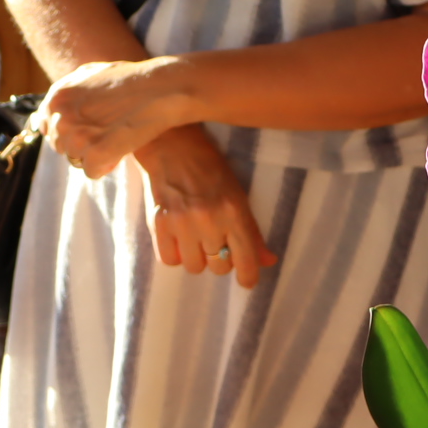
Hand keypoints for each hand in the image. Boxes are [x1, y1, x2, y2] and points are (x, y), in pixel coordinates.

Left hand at [40, 59, 194, 177]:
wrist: (159, 88)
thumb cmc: (129, 79)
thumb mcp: (88, 75)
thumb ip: (64, 95)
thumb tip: (41, 120)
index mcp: (56, 97)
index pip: (46, 127)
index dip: (69, 131)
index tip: (87, 128)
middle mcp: (61, 117)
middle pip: (61, 147)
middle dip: (82, 144)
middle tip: (108, 131)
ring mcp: (77, 137)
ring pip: (76, 161)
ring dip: (95, 155)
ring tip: (116, 137)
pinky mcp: (95, 155)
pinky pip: (92, 172)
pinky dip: (107, 165)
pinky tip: (120, 150)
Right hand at [132, 125, 275, 287]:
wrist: (173, 146)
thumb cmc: (211, 168)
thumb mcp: (238, 195)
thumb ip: (252, 231)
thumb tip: (268, 261)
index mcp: (234, 211)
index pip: (246, 259)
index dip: (249, 277)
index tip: (247, 281)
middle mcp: (209, 219)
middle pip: (219, 267)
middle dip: (220, 260)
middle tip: (216, 244)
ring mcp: (181, 222)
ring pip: (194, 267)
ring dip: (198, 258)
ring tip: (195, 240)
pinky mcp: (158, 223)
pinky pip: (169, 260)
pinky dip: (176, 255)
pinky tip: (178, 240)